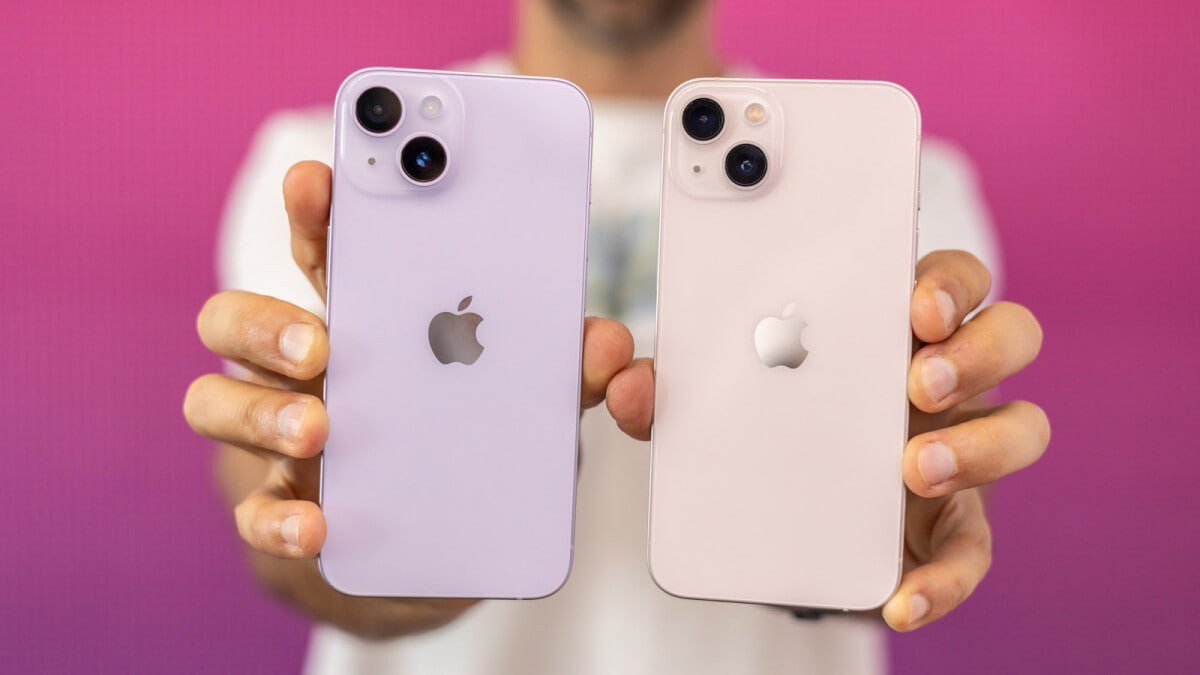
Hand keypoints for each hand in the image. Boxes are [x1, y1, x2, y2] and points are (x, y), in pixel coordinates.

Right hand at [183, 161, 635, 637]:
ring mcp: (282, 437)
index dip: (314, 212)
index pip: (323, 251)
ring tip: (320, 427)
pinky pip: (254, 512)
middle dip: (269, 318)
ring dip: (263, 410)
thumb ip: (563, 367)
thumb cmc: (469, 434)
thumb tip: (611, 348)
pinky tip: (318, 525)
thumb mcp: (523, 393)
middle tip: (324, 342)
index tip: (317, 178)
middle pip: (240, 318)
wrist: (436, 540)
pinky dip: (279, 518)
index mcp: (361, 319)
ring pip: (218, 401)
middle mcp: (303, 370)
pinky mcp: (285, 507)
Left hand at [603, 250, 1047, 631]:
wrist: (773, 519)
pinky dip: (944, 580)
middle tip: (916, 381)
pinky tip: (900, 600)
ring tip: (914, 466)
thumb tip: (625, 386)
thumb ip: (668, 391)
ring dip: (981, 444)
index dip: (945, 282)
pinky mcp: (948, 529)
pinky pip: (974, 552)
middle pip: (1008, 336)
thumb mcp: (708, 402)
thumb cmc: (758, 429)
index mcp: (887, 330)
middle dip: (975, 351)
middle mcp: (939, 381)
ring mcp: (956, 451)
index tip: (912, 304)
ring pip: (1021, 429)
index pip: (946, 279)